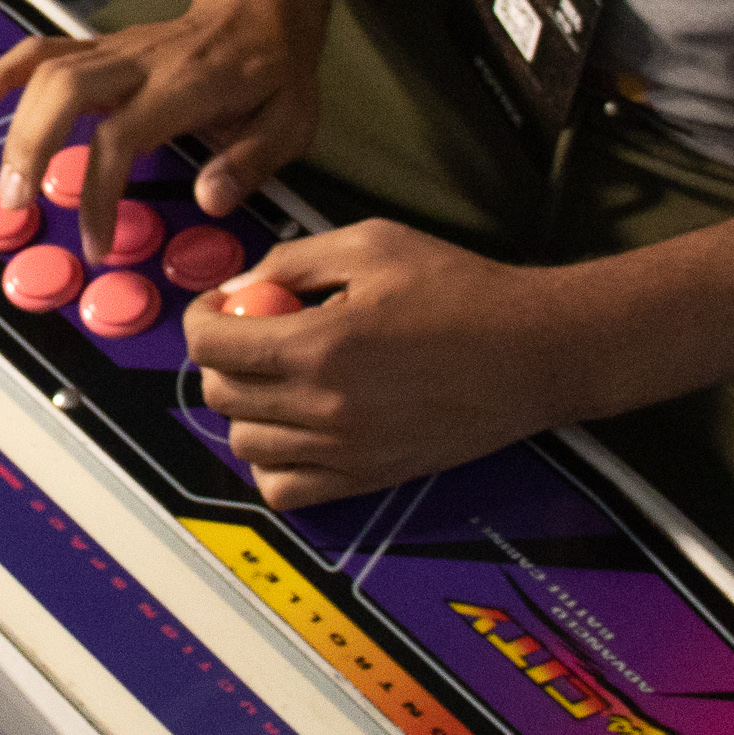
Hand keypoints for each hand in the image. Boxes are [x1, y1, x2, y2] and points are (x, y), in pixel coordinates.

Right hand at [0, 0, 328, 257]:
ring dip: (15, 125)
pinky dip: (2, 77)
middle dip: (32, 147)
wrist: (260, 10)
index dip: (101, 192)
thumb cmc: (273, 72)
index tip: (97, 244)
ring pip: (47, 71)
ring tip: (4, 182)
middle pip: (65, 91)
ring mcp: (115, 50)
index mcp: (185, 85)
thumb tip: (208, 199)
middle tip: (20, 203)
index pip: (123, 136)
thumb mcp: (291, 121)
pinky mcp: (99, 48)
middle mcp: (140, 62)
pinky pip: (41, 52)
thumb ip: (250, 161)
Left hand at [182, 221, 577, 507]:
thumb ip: (293, 261)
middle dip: (223, 358)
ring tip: (279, 378)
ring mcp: (345, 451)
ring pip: (246, 444)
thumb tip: (238, 289)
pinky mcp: (367, 479)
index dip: (200, 318)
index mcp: (319, 344)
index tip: (219, 306)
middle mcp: (324, 407)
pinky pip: (285, 490)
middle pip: (221, 394)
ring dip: (247, 408)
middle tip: (251, 334)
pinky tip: (296, 427)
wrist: (533, 352)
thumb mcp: (371, 244)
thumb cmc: (460, 290)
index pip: (210, 346)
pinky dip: (274, 463)